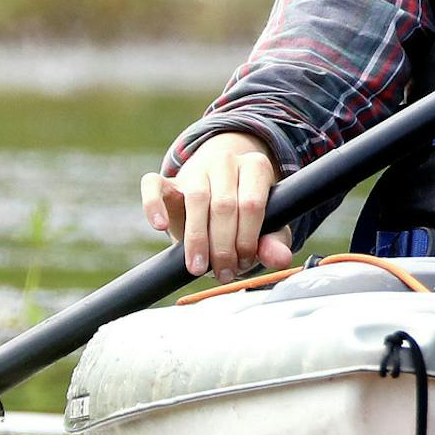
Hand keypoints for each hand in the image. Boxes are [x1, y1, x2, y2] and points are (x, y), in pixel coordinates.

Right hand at [140, 132, 292, 282]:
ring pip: (195, 197)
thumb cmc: (245, 214)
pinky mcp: (168, 179)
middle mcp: (225, 161)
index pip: (251, 204)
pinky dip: (153, 205)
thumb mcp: (266, 225)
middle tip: (223, 272)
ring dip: (196, 238)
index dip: (247, 238)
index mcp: (255, 167)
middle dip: (223, 245)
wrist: (218, 191)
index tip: (244, 262)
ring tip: (197, 267)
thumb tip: (281, 258)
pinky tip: (160, 226)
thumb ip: (274, 241)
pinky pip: (153, 185)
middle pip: (224, 204)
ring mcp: (195, 168)